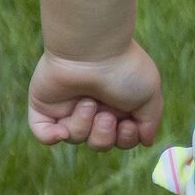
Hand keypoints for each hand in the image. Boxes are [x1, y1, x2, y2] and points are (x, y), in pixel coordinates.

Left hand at [28, 44, 164, 149]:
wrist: (91, 51)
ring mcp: (68, 107)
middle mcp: (94, 108)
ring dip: (83, 125)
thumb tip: (146, 142)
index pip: (121, 139)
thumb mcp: (150, 95)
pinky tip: (60, 131)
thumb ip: (150, 121)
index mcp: (119, 106)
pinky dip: (51, 137)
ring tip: (87, 102)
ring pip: (74, 138)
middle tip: (105, 114)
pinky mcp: (45, 105)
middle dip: (103, 135)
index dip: (125, 139)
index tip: (127, 124)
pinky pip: (44, 133)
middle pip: (99, 143)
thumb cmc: (124, 69)